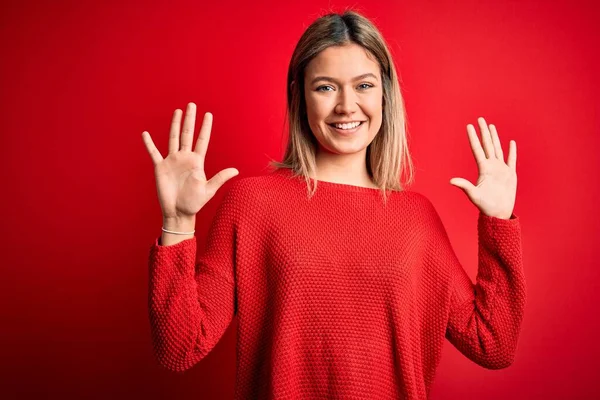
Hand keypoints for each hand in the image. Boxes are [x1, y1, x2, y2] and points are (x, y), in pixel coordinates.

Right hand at [142, 102, 238, 219]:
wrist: (178, 213)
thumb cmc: (194, 203)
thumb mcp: (209, 190)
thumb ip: (220, 178)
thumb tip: (236, 170)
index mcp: (197, 162)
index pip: (202, 140)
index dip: (205, 128)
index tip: (208, 115)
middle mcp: (185, 158)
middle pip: (187, 134)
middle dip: (190, 119)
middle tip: (192, 105)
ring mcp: (172, 161)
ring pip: (173, 138)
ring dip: (175, 125)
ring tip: (178, 111)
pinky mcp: (161, 168)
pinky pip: (154, 153)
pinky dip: (149, 144)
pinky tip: (145, 134)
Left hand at [449, 117, 516, 219]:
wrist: (498, 212)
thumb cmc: (485, 206)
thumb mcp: (473, 195)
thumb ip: (464, 186)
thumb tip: (450, 181)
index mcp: (483, 169)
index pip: (477, 149)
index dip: (473, 137)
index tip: (469, 126)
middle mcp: (491, 166)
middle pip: (487, 145)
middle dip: (484, 132)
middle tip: (480, 119)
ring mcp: (501, 169)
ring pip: (497, 149)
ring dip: (495, 137)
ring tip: (491, 126)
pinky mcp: (510, 174)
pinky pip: (511, 160)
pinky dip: (512, 151)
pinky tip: (511, 142)